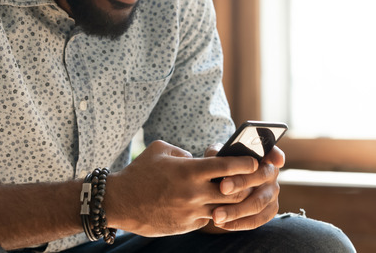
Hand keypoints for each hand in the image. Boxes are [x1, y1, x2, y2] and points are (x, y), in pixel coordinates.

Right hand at [105, 140, 257, 236]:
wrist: (120, 202)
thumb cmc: (139, 172)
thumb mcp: (160, 149)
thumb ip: (184, 152)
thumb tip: (198, 158)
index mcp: (189, 170)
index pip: (227, 167)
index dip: (245, 163)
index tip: (255, 161)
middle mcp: (193, 192)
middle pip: (234, 192)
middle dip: (248, 185)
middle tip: (255, 180)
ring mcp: (191, 212)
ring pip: (225, 209)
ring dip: (233, 202)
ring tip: (239, 194)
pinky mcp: (186, 226)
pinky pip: (208, 219)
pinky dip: (214, 212)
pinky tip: (215, 205)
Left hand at [203, 143, 284, 231]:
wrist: (225, 185)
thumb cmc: (223, 166)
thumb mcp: (220, 155)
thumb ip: (218, 153)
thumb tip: (215, 155)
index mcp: (263, 156)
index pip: (272, 152)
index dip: (276, 155)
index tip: (276, 160)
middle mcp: (271, 173)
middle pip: (261, 177)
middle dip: (241, 182)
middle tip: (222, 187)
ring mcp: (273, 193)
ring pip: (257, 203)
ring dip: (236, 210)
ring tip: (216, 215)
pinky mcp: (270, 210)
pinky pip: (256, 220)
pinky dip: (239, 224)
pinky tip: (222, 224)